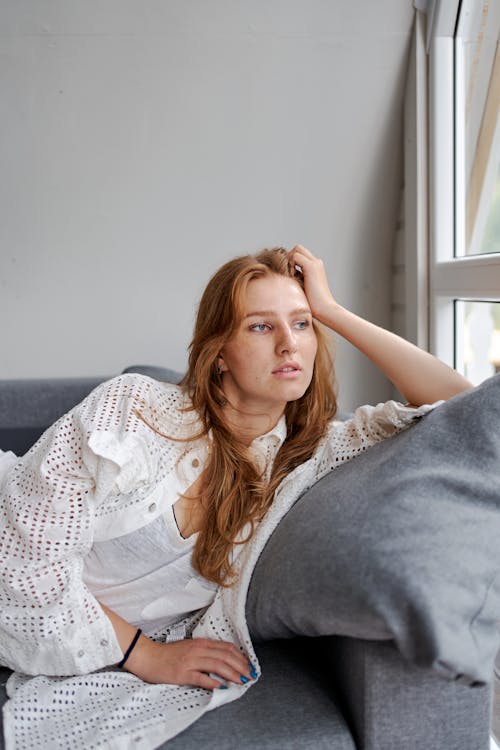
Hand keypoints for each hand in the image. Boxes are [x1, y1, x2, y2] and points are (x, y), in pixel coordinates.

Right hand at [124, 635, 255, 689]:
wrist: (148, 657)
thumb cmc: (169, 655)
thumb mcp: (190, 648)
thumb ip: (206, 652)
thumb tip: (223, 661)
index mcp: (201, 643)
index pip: (227, 648)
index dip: (240, 657)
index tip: (249, 665)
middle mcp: (198, 650)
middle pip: (225, 656)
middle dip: (241, 666)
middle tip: (250, 675)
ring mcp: (190, 661)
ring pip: (217, 665)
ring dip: (232, 673)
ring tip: (241, 680)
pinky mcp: (182, 673)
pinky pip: (201, 677)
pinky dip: (213, 682)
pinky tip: (221, 686)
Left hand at [288, 245, 338, 323]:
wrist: (325, 309)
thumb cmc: (313, 304)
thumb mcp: (302, 288)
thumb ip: (296, 279)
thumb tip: (282, 276)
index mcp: (315, 267)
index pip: (300, 254)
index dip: (291, 260)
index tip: (288, 274)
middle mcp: (316, 263)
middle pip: (298, 248)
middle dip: (289, 257)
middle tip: (287, 272)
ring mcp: (315, 263)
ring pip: (296, 249)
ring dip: (289, 260)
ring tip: (289, 275)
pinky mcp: (311, 267)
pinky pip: (295, 255)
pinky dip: (290, 264)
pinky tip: (291, 276)